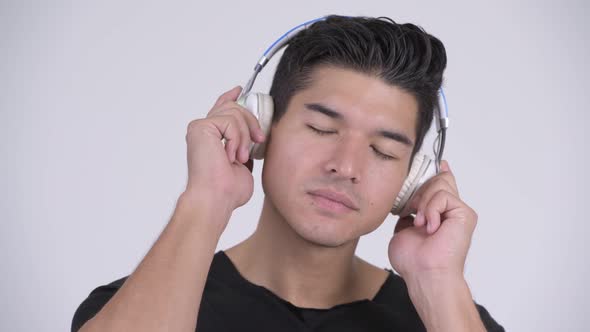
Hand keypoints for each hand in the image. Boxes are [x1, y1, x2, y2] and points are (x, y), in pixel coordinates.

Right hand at [183, 86, 265, 216]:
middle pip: (233, 108)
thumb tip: (253, 140)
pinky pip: (230, 121)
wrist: (216, 199)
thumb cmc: (226, 191)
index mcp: (210, 137)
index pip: (220, 109)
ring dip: (245, 136)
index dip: (231, 97)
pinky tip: (231, 155)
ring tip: (240, 156)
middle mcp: (202, 130)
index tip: (240, 90)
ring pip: (234, 113)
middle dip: (251, 122)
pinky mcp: (201, 127)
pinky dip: (237, 139)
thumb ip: (244, 148)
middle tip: (258, 140)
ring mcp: (200, 128)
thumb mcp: (243, 165)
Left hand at [387, 160, 477, 281]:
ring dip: (423, 203)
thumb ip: (410, 213)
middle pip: (437, 180)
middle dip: (418, 193)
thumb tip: (409, 202)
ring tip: (421, 224)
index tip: (439, 162)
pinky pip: (443, 195)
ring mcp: (459, 212)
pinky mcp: (465, 214)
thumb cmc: (414, 261)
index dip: (439, 172)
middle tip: (412, 213)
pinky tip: (429, 226)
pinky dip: (431, 209)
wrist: (424, 274)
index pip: (443, 186)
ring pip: (438, 184)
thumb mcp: (404, 228)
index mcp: (440, 214)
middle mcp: (452, 211)